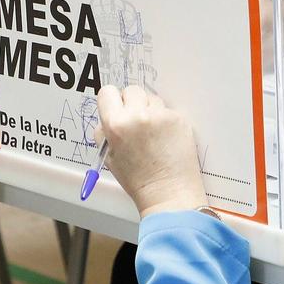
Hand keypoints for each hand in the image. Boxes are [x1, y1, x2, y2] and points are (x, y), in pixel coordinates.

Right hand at [95, 84, 206, 217]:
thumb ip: (105, 132)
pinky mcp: (179, 118)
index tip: (116, 108)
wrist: (168, 192)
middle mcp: (138, 116)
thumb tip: (108, 115)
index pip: (107, 92)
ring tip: (152, 134)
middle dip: (132, 103)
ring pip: (151, 98)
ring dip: (150, 110)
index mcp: (116, 124)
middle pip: (131, 90)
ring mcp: (161, 115)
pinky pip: (168, 110)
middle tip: (136, 121)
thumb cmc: (139, 180)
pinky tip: (165, 138)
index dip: (111, 101)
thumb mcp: (109, 157)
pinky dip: (166, 120)